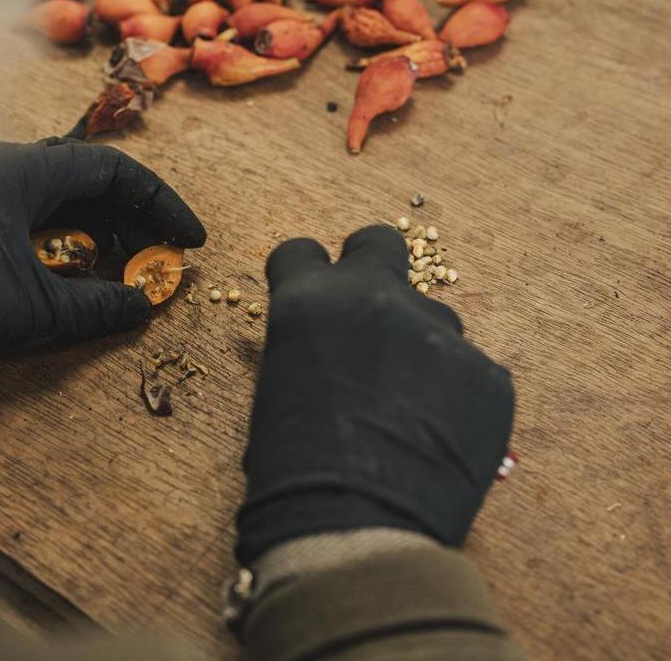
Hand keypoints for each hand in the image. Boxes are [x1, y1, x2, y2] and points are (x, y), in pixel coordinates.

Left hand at [0, 138, 205, 396]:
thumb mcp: (27, 308)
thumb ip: (95, 307)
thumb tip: (143, 306)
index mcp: (16, 168)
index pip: (110, 171)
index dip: (158, 203)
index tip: (188, 240)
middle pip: (80, 178)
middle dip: (124, 218)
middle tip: (151, 259)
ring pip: (46, 192)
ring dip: (87, 228)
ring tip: (113, 269)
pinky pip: (14, 208)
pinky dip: (49, 234)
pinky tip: (61, 268)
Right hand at [237, 225, 512, 564]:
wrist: (355, 526)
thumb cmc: (295, 467)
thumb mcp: (280, 385)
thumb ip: (311, 343)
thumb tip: (331, 343)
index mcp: (310, 298)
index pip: (301, 250)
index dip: (305, 274)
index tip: (310, 297)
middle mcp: (375, 296)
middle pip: (380, 243)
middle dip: (372, 267)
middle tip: (370, 315)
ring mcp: (437, 331)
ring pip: (432, 317)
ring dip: (419, 348)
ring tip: (409, 411)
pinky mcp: (487, 372)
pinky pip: (469, 371)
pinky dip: (455, 396)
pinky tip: (438, 439)